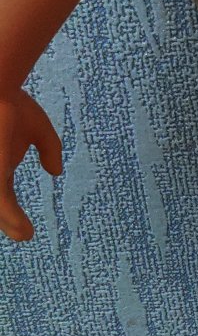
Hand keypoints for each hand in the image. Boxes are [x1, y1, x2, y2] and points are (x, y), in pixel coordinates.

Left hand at [0, 89, 62, 241]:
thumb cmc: (11, 100)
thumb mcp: (37, 129)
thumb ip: (50, 150)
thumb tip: (55, 171)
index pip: (2, 194)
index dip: (10, 212)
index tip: (25, 229)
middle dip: (6, 220)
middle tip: (22, 234)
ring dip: (8, 223)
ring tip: (23, 235)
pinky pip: (1, 206)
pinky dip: (12, 221)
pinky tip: (25, 233)